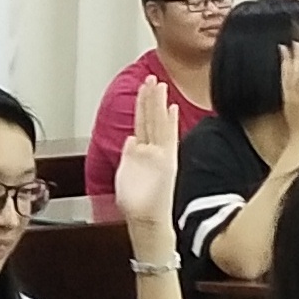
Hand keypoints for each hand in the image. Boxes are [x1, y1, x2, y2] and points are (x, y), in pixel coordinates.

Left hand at [112, 75, 181, 230]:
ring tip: (159, 84)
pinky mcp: (167, 161)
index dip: (143, 106)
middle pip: (151, 118)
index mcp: (143, 153)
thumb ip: (129, 155)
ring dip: (158, 103)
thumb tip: (130, 140)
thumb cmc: (138, 205)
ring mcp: (161, 155)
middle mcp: (154, 151)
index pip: (143, 124)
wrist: (146, 221)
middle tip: (152, 77)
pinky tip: (172, 108)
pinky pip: (169, 137)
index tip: (143, 88)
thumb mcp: (126, 175)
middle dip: (150, 97)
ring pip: (158, 123)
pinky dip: (170, 122)